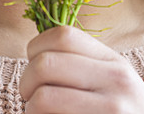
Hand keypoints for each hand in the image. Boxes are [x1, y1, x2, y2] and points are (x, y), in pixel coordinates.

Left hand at [19, 26, 143, 113]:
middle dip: (25, 84)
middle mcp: (116, 81)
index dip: (36, 50)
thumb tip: (36, 53)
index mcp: (115, 62)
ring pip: (41, 99)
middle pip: (44, 64)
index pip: (62, 35)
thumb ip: (85, 66)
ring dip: (30, 110)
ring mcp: (110, 110)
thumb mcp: (118, 84)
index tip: (35, 69)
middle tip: (30, 99)